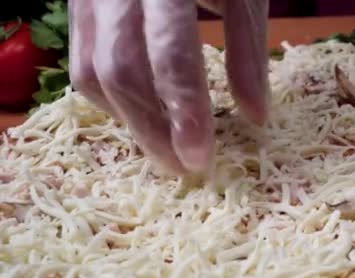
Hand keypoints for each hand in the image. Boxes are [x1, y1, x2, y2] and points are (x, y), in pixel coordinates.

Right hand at [68, 0, 269, 173]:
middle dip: (153, 130)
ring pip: (94, 74)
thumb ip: (248, 53)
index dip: (185, 111)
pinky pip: (83, 64)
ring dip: (130, 122)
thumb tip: (255, 119)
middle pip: (122, 72)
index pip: (171, 54)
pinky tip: (141, 114)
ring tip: (166, 150)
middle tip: (184, 168)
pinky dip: (111, 100)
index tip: (202, 157)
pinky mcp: (80, 8)